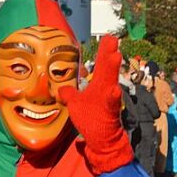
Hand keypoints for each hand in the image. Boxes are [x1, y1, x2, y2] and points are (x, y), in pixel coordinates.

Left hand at [58, 36, 133, 174]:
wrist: (102, 139)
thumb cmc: (91, 119)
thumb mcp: (76, 104)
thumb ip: (70, 94)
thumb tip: (61, 88)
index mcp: (99, 85)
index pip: (100, 65)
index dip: (103, 51)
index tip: (107, 36)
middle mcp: (106, 90)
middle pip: (107, 68)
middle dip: (109, 53)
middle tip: (112, 37)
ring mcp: (108, 101)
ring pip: (111, 82)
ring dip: (112, 69)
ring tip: (115, 56)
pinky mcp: (109, 113)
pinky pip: (111, 104)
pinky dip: (112, 98)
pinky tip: (114, 91)